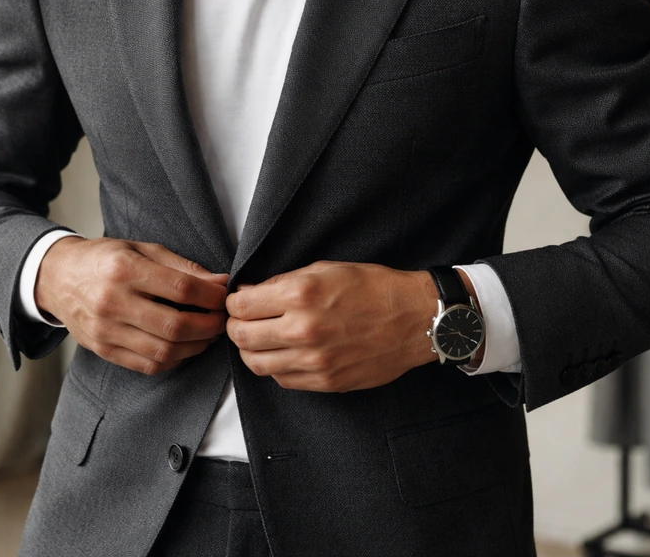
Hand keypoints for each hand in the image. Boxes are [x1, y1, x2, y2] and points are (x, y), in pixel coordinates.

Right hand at [35, 237, 228, 374]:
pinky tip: (183, 347)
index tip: (224, 297)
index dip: (210, 296)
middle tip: (221, 320)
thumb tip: (220, 282)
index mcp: (123, 269)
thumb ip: (181, 267)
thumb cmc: (104, 259)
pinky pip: (147, 365)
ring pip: (163, 351)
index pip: (180, 288)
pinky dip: (173, 360)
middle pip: (174, 325)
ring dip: (195, 347)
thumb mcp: (141, 249)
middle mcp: (112, 301)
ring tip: (207, 335)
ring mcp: (105, 330)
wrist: (57, 277)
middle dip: (208, 326)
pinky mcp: (103, 350)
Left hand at [226, 261, 439, 391]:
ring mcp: (314, 360)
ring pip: (256, 363)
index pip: (241, 305)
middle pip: (241, 336)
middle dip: (235, 327)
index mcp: (300, 294)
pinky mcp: (326, 381)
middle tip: (242, 322)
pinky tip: (284, 353)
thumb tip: (250, 293)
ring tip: (259, 340)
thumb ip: (284, 282)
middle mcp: (303, 329)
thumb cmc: (374, 288)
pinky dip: (275, 367)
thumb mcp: (326, 269)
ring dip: (251, 350)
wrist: (415, 319)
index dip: (234, 302)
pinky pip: (282, 379)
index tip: (239, 301)